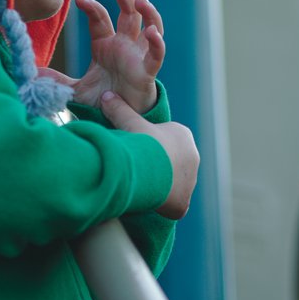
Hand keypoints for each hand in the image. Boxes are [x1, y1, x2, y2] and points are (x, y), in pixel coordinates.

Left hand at [40, 0, 164, 113]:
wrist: (118, 121)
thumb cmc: (102, 99)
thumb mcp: (74, 89)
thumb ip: (56, 80)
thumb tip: (32, 74)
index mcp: (105, 44)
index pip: (99, 18)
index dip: (91, 7)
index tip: (78, 0)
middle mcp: (124, 44)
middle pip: (128, 12)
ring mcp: (137, 55)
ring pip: (149, 26)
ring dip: (147, 12)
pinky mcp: (147, 71)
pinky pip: (156, 54)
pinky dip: (157, 43)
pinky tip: (152, 32)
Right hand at [100, 92, 197, 219]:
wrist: (149, 169)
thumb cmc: (143, 142)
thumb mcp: (129, 122)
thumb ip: (119, 110)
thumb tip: (106, 95)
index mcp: (183, 136)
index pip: (167, 142)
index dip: (149, 146)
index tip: (136, 151)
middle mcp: (193, 158)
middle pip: (170, 163)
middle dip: (156, 166)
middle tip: (136, 169)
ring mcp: (190, 182)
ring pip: (172, 184)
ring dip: (159, 185)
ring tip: (138, 184)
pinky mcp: (183, 202)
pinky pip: (171, 204)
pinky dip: (160, 204)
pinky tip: (146, 201)